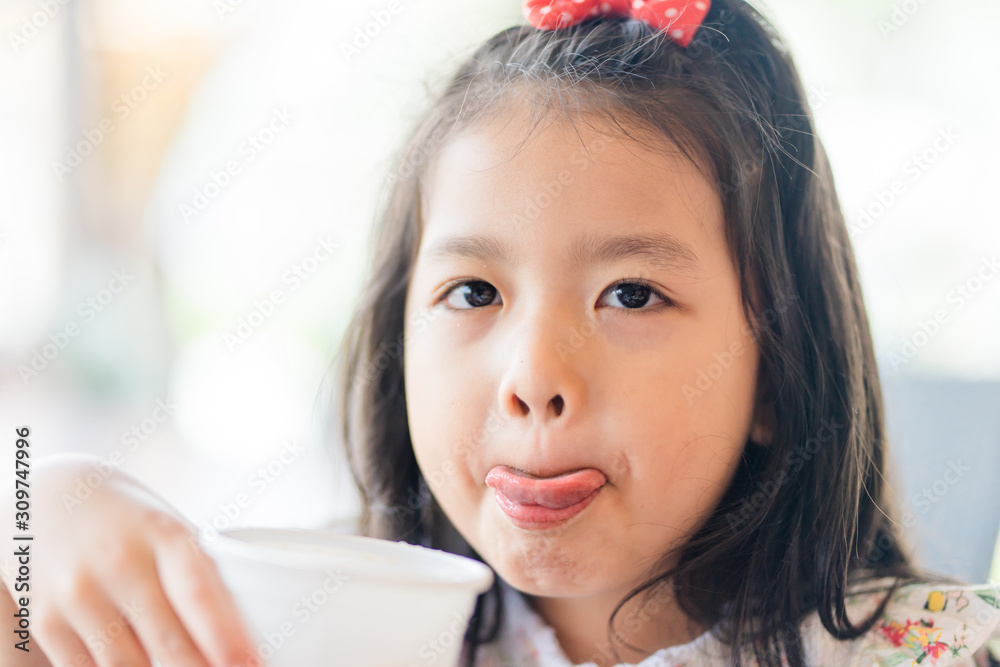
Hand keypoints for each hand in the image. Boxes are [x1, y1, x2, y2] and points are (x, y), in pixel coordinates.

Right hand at [0, 454, 256, 666]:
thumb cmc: (129, 522)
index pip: (198, 594)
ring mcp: (78, 594)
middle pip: (168, 641)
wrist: (48, 500)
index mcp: (162, 534)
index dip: (227, 637)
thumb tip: (243, 636)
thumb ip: (202, 577)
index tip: (251, 663)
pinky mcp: (47, 622)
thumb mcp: (170, 531)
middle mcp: (118, 563)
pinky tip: (143, 666)